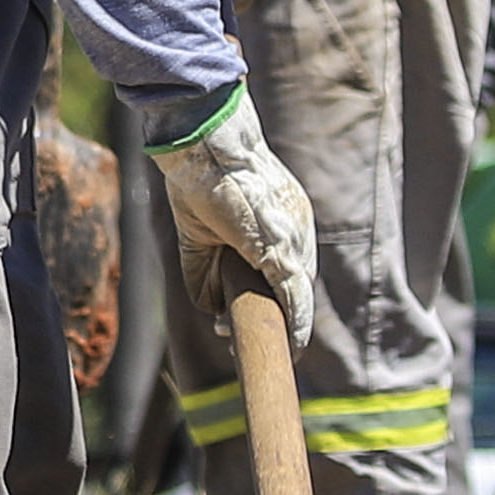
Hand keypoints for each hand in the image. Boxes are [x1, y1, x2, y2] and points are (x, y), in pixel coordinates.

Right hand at [157, 93, 320, 331]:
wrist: (205, 149)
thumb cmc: (197, 178)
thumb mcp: (198, 234)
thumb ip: (204, 274)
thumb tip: (213, 313)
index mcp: (280, 218)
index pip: (284, 265)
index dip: (271, 294)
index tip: (248, 312)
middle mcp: (296, 229)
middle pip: (292, 281)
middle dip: (273, 312)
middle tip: (237, 334)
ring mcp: (294, 240)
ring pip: (292, 294)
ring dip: (278, 323)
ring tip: (245, 340)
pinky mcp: (283, 253)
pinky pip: (294, 297)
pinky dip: (295, 323)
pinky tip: (291, 345)